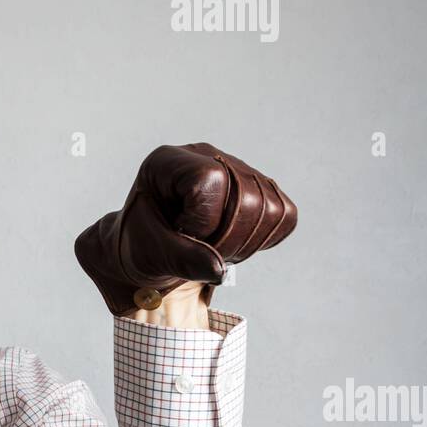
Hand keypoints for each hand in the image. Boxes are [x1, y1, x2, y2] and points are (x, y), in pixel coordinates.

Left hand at [74, 142, 297, 317]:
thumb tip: (218, 270)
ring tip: (211, 248)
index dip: (201, 220)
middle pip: (246, 195)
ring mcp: (235, 170)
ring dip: (242, 243)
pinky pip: (284, 215)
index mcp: (169, 162)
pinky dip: (261, 240)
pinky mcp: (258, 189)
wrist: (151, 256)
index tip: (179, 235)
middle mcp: (206, 156)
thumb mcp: (150, 256)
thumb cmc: (142, 249)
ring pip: (270, 207)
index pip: (210, 179)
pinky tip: (231, 244)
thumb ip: (183, 260)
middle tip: (197, 250)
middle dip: (224, 238)